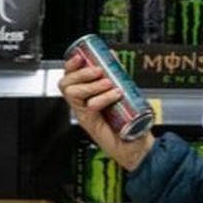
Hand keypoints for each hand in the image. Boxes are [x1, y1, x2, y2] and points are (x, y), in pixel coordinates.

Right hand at [60, 51, 154, 171]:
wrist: (137, 146)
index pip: (69, 77)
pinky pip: (89, 106)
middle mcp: (81, 104)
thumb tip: (113, 57)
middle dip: (81, 72)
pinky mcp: (90, 123)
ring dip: (90, 84)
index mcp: (85, 95)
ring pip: (73, 93)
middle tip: (99, 70)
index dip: (71, 65)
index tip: (80, 56)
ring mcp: (84, 114)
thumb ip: (116, 76)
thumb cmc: (129, 123)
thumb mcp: (122, 92)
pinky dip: (102, 98)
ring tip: (108, 83)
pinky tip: (115, 94)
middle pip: (66, 83)